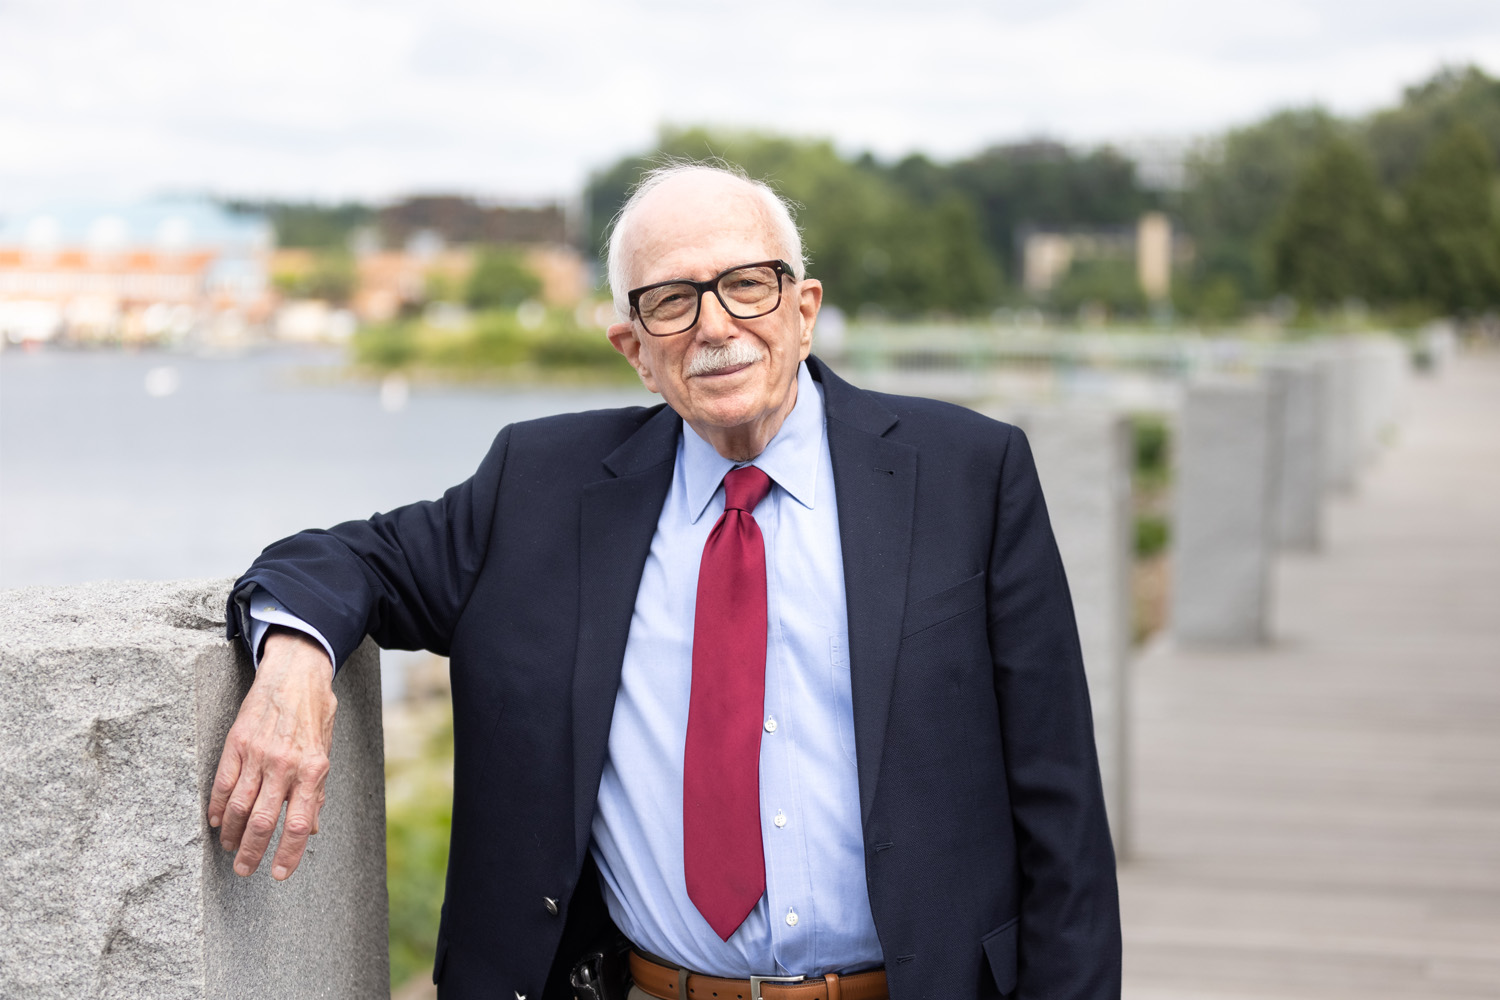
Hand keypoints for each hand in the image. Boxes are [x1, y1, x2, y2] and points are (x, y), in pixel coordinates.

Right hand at [208, 627, 337, 879]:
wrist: (295, 673)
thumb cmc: (315, 714)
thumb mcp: (327, 751)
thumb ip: (318, 791)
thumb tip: (314, 828)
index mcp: (313, 769)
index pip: (300, 823)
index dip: (289, 853)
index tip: (278, 874)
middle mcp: (285, 765)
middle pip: (264, 821)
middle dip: (252, 852)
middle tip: (244, 870)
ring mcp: (258, 754)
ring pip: (239, 806)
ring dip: (233, 834)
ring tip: (230, 849)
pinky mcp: (236, 744)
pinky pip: (223, 784)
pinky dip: (218, 807)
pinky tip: (217, 822)